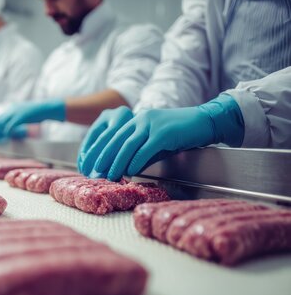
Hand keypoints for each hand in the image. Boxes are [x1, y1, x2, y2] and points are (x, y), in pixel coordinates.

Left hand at [0, 99, 65, 143]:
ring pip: (1, 124)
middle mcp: (11, 110)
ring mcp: (15, 113)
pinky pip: (10, 127)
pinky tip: (5, 139)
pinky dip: (6, 134)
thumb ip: (17, 121)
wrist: (46, 108)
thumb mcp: (24, 116)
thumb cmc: (38, 114)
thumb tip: (12, 130)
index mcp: (11, 109)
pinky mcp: (20, 117)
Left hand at [79, 94, 243, 180]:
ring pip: (127, 145)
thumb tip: (124, 168)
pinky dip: (135, 161)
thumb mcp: (154, 140)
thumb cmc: (179, 134)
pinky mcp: (164, 133)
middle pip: (115, 140)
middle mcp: (141, 119)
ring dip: (116, 162)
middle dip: (103, 157)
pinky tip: (129, 171)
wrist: (204, 122)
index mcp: (136, 119)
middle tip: (94, 172)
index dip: (99, 149)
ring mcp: (152, 125)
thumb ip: (139, 150)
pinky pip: (145, 149)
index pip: (111, 134)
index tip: (91, 163)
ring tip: (109, 175)